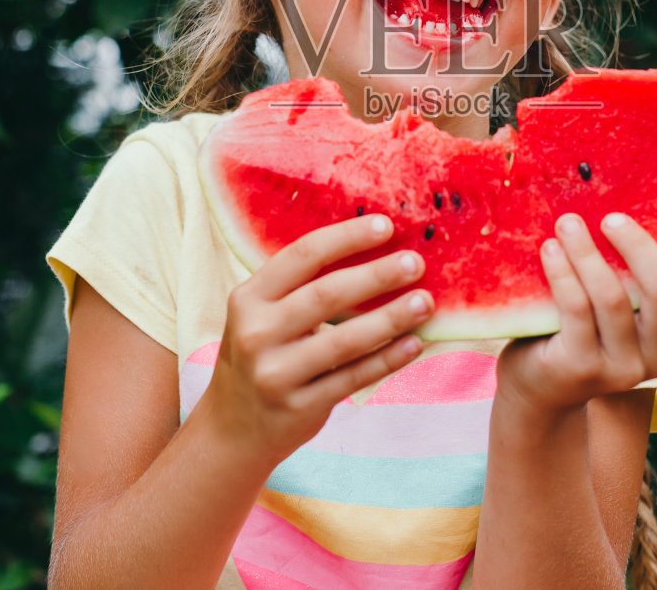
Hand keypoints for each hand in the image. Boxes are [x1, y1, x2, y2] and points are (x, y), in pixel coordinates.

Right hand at [200, 214, 433, 463]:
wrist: (231, 431)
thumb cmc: (261, 357)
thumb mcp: (262, 316)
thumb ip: (301, 288)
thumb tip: (372, 251)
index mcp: (249, 298)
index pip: (303, 257)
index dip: (346, 238)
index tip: (386, 225)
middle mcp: (257, 333)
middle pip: (326, 295)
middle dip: (377, 275)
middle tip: (415, 263)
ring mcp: (276, 374)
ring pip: (344, 340)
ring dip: (390, 318)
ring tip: (425, 302)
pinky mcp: (299, 407)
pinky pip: (353, 378)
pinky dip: (387, 359)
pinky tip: (414, 344)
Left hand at [495, 212, 656, 415]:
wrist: (539, 387)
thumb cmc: (582, 329)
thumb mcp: (618, 304)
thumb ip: (632, 274)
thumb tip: (627, 204)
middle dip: (638, 247)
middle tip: (611, 219)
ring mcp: (621, 368)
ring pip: (613, 298)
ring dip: (588, 252)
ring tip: (568, 223)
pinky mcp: (582, 368)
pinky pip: (576, 309)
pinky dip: (563, 272)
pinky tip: (550, 249)